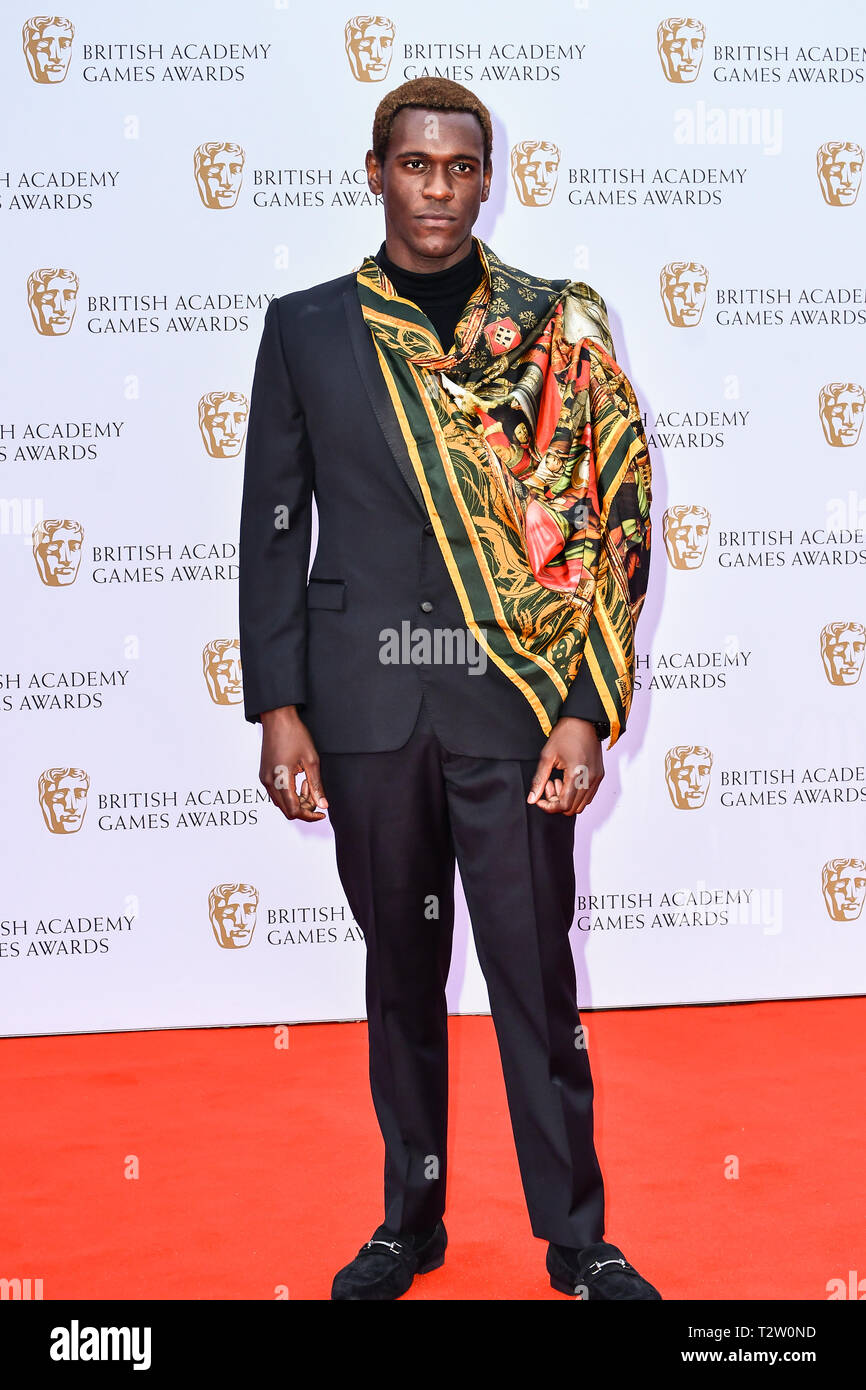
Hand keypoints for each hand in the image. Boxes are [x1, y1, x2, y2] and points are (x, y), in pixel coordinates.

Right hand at [259, 706, 328, 821]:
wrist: (277, 718)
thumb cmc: (295, 735)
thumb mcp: (311, 761)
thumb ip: (316, 786)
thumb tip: (323, 805)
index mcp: (281, 780)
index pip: (294, 810)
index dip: (310, 815)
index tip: (322, 812)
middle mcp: (269, 782)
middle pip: (287, 810)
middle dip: (304, 807)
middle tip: (315, 792)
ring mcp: (264, 778)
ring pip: (281, 802)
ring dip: (296, 799)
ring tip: (307, 782)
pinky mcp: (264, 774)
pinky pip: (277, 792)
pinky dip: (289, 792)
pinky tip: (298, 778)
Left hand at [527, 717, 603, 815]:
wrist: (583, 720)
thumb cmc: (565, 734)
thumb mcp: (547, 756)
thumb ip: (539, 780)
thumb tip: (532, 799)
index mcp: (577, 774)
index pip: (564, 804)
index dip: (549, 806)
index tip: (539, 799)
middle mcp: (590, 779)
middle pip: (573, 808)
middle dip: (557, 803)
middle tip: (548, 786)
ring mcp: (597, 778)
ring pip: (582, 804)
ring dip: (567, 799)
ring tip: (558, 781)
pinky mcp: (599, 775)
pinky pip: (588, 795)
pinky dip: (576, 795)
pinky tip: (567, 780)